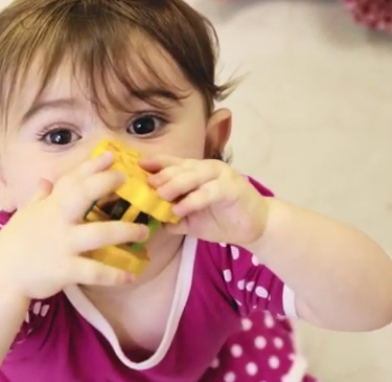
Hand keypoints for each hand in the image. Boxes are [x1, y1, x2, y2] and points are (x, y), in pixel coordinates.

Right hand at [0, 152, 149, 299]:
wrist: (1, 275)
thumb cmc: (14, 244)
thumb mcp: (25, 215)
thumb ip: (39, 197)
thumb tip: (45, 180)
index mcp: (50, 206)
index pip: (71, 180)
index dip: (91, 166)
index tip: (110, 155)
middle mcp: (58, 220)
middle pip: (83, 195)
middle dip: (104, 183)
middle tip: (125, 179)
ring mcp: (62, 244)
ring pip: (99, 234)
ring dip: (125, 231)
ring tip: (144, 231)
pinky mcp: (65, 269)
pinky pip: (94, 271)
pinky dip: (114, 274)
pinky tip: (131, 276)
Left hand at [141, 155, 268, 245]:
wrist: (254, 227)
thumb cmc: (220, 220)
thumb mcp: (191, 219)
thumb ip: (173, 216)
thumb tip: (150, 220)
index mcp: (196, 172)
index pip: (173, 163)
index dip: (155, 163)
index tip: (137, 167)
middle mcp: (207, 169)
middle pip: (180, 167)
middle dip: (162, 175)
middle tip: (145, 184)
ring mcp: (221, 176)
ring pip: (194, 175)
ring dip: (175, 184)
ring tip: (160, 194)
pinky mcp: (232, 188)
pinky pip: (209, 192)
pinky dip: (193, 200)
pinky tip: (180, 209)